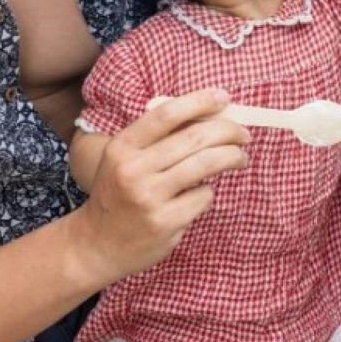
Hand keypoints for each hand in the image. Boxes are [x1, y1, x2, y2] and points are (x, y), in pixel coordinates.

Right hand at [70, 88, 248, 287]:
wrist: (96, 245)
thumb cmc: (119, 193)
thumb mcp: (124, 159)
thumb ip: (158, 138)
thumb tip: (210, 115)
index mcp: (123, 147)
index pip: (167, 114)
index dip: (200, 101)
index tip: (223, 97)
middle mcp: (133, 170)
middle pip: (194, 138)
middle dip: (229, 131)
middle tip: (244, 135)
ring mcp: (149, 198)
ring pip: (206, 165)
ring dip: (232, 157)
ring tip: (240, 158)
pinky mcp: (165, 222)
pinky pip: (203, 197)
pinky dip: (209, 192)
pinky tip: (200, 195)